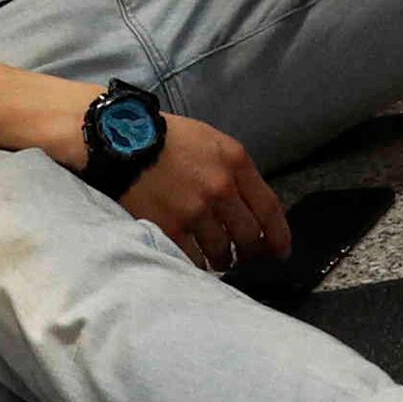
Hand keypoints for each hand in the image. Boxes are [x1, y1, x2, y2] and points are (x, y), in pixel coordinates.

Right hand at [111, 111, 289, 273]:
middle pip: (250, 236)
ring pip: (223, 252)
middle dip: (251, 253)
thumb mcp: (211, 141)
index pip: (270, 208)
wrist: (122, 141)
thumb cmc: (167, 138)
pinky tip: (195, 259)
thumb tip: (250, 206)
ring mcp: (196, 210)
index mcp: (235, 162)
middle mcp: (220, 187)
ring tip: (217, 260)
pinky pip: (194, 259)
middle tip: (245, 258)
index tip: (280, 252)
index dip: (279, 235)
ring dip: (223, 260)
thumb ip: (234, 170)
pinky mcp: (171, 228)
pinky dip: (197, 262)